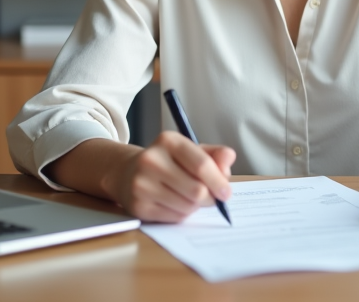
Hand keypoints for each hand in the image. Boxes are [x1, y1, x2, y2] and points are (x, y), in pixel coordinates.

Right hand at [110, 131, 235, 222]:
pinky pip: (174, 217)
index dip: (218, 181)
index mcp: (168, 141)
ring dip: (196, 206)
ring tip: (190, 197)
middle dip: (210, 198)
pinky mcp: (138, 206)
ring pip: (187, 206)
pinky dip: (182, 214)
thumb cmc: (168, 162)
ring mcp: (142, 184)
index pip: (201, 164)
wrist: (128, 172)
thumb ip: (214, 155)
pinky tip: (176, 203)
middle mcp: (151, 160)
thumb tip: (229, 158)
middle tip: (211, 198)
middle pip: (196, 190)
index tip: (227, 193)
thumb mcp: (190, 151)